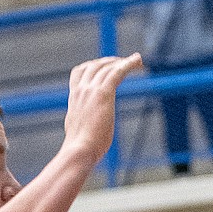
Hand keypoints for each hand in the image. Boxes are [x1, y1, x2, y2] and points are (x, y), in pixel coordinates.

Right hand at [62, 54, 142, 169]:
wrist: (79, 151)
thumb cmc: (80, 150)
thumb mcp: (77, 133)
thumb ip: (82, 126)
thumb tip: (82, 133)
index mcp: (74, 98)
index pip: (80, 73)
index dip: (92, 66)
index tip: (104, 66)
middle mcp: (81, 90)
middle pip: (95, 66)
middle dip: (110, 61)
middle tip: (123, 62)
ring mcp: (91, 90)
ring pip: (108, 67)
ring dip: (123, 61)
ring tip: (137, 60)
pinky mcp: (103, 93)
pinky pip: (117, 72)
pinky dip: (128, 64)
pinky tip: (138, 61)